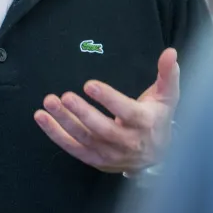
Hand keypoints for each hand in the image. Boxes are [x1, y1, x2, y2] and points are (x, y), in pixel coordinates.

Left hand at [35, 47, 179, 172]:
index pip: (126, 112)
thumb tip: (170, 52)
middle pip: (101, 129)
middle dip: (81, 112)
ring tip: (48, 102)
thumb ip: (167, 74)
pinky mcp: (95, 160)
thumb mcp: (167, 97)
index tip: (89, 84)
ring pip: (83, 138)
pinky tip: (42, 118)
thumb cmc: (157, 119)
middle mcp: (127, 142)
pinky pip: (72, 148)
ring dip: (63, 121)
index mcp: (145, 123)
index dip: (108, 99)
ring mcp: (110, 154)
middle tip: (64, 96)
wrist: (156, 156)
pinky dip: (55, 134)